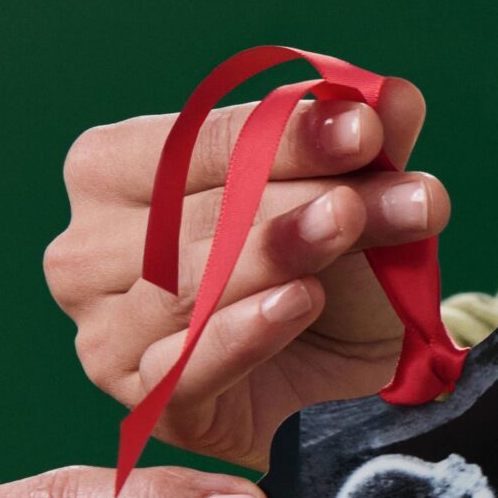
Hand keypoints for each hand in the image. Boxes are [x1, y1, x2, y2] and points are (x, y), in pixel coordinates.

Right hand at [47, 84, 449, 469]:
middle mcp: (88, 249)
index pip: (201, 140)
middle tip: (408, 191)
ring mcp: (107, 331)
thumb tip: (394, 97)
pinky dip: (245, 332)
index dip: (286, 132)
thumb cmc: (324, 261)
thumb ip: (367, 146)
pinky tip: (299, 300)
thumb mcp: (354, 194)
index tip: (367, 127)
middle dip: (315, 192)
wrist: (337, 369)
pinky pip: (189, 365)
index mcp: (115, 169)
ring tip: (356, 224)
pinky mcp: (144, 401)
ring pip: (195, 282)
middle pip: (204, 209)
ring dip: (287, 250)